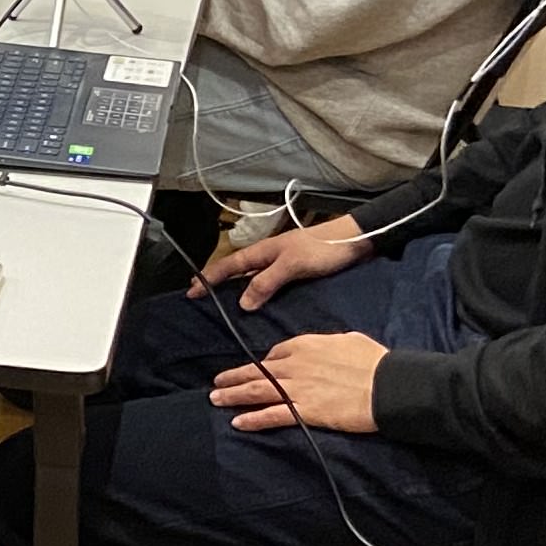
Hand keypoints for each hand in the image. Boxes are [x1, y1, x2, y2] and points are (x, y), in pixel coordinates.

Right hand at [200, 211, 368, 310]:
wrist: (354, 241)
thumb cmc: (322, 250)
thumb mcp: (291, 266)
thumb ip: (266, 282)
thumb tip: (242, 304)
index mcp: (262, 251)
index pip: (228, 266)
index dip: (209, 278)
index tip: (191, 292)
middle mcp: (268, 256)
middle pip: (236, 270)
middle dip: (218, 282)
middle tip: (202, 296)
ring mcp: (282, 262)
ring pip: (252, 276)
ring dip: (237, 287)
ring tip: (226, 301)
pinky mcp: (296, 269)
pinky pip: (268, 282)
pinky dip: (258, 290)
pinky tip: (260, 301)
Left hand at [211, 332, 388, 436]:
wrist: (388, 386)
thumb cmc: (375, 362)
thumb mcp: (349, 341)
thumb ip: (329, 344)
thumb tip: (325, 348)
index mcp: (306, 345)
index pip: (275, 353)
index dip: (262, 363)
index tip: (255, 369)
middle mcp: (295, 365)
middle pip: (257, 371)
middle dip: (233, 377)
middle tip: (216, 382)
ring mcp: (298, 389)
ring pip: (257, 391)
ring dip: (233, 395)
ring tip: (215, 399)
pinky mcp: (305, 411)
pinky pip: (272, 415)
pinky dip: (253, 419)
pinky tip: (238, 422)